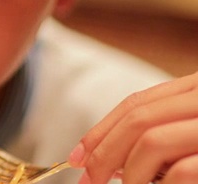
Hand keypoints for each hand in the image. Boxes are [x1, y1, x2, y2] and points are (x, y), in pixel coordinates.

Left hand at [68, 71, 197, 183]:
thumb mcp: (189, 134)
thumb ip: (157, 136)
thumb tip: (110, 161)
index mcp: (196, 89)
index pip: (136, 104)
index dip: (100, 131)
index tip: (77, 157)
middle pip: (137, 119)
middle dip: (104, 154)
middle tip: (89, 181)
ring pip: (152, 141)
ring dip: (130, 173)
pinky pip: (181, 171)